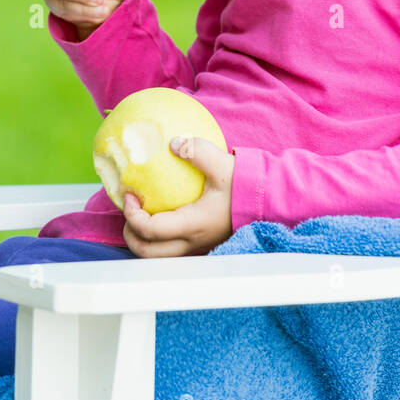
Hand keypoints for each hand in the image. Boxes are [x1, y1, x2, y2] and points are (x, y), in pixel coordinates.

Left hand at [121, 136, 235, 256]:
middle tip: (129, 210)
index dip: (131, 214)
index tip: (129, 195)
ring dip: (144, 239)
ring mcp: (198, 246)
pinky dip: (159, 239)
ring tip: (141, 216)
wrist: (269, 202)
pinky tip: (162, 216)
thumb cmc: (245, 185)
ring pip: (160, 256)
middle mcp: (192, 242)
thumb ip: (196, 151)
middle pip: (148, 252)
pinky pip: (172, 249)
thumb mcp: (221, 164)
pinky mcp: (204, 243)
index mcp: (192, 225)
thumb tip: (173, 143)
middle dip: (131, 234)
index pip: (149, 230)